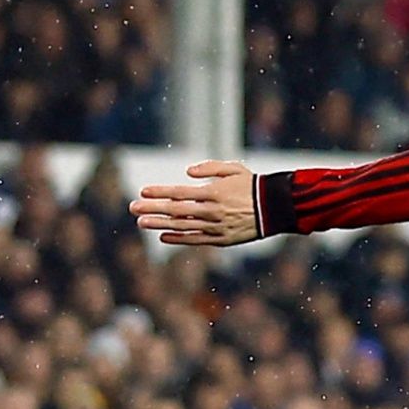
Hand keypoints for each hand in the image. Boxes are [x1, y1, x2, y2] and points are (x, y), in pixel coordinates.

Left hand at [129, 161, 266, 246]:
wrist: (276, 208)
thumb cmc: (253, 185)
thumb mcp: (234, 169)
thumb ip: (210, 168)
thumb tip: (188, 172)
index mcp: (214, 192)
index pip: (179, 193)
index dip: (159, 192)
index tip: (142, 191)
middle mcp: (211, 211)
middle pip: (175, 211)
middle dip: (152, 209)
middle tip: (132, 208)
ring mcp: (215, 227)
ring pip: (182, 226)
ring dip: (160, 224)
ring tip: (142, 223)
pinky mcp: (221, 240)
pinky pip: (195, 240)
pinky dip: (178, 239)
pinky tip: (163, 236)